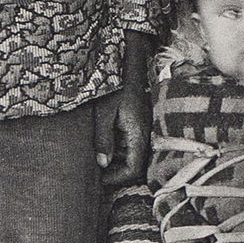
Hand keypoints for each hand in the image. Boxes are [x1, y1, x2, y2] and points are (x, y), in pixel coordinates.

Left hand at [94, 31, 153, 188]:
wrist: (128, 64)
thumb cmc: (114, 87)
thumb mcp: (103, 114)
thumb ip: (103, 139)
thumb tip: (102, 164)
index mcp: (138, 132)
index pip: (134, 168)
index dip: (118, 178)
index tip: (100, 178)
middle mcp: (146, 133)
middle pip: (137, 165)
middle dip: (118, 172)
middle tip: (98, 172)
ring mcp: (144, 128)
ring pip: (134, 155)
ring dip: (118, 160)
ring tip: (99, 158)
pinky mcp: (139, 123)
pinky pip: (132, 144)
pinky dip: (120, 149)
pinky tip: (106, 143)